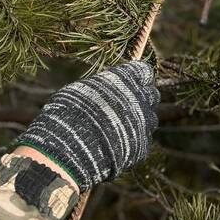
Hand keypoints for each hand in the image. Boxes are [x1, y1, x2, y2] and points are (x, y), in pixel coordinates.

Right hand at [16, 61, 159, 190]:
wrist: (69, 148)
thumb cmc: (67, 113)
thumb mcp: (78, 90)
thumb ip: (100, 87)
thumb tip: (103, 87)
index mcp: (126, 79)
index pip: (143, 71)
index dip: (136, 77)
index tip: (128, 82)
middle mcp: (141, 98)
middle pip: (151, 94)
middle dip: (140, 99)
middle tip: (124, 105)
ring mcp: (144, 123)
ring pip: (150, 119)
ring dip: (139, 121)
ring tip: (118, 127)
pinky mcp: (143, 145)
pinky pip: (143, 140)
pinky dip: (134, 141)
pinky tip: (117, 145)